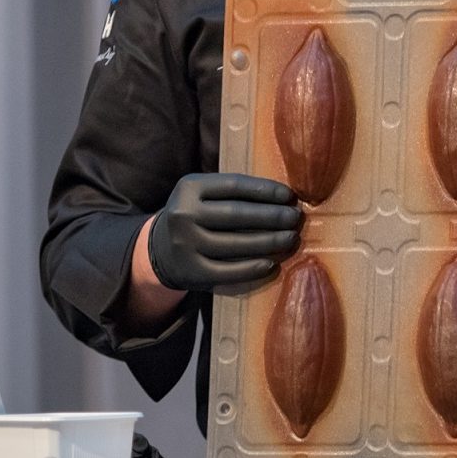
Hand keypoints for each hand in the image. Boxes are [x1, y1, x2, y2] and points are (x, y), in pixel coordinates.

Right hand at [145, 173, 301, 290]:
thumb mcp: (205, 195)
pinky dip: (252, 268)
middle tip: (295, 218)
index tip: (290, 196)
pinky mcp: (190, 271)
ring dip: (269, 242)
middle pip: (237, 215)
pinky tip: (271, 264)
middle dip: (272, 216)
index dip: (265, 190)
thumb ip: (235, 193)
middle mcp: (184, 214)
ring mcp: (185, 244)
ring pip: (236, 244)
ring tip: (290, 238)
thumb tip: (284, 197)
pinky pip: (228, 271)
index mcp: (189, 187)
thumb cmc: (198, 216)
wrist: (161, 249)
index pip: (235, 186)